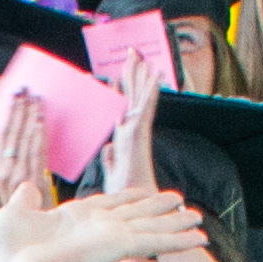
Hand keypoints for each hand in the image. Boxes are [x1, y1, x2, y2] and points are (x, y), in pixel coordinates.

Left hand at [0, 171, 205, 261]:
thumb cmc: (5, 255)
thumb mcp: (14, 216)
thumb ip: (26, 201)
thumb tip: (27, 188)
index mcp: (74, 221)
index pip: (109, 205)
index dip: (129, 198)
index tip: (143, 192)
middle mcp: (96, 230)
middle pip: (137, 215)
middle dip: (160, 209)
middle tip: (182, 203)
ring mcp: (109, 239)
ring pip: (152, 227)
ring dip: (177, 223)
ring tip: (199, 221)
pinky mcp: (119, 246)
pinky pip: (156, 240)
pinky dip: (179, 239)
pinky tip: (199, 237)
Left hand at [101, 41, 164, 198]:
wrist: (134, 209)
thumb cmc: (125, 196)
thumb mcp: (112, 173)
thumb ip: (111, 158)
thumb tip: (108, 147)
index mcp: (124, 140)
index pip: (122, 110)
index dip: (119, 92)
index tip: (114, 75)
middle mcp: (132, 134)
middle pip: (132, 98)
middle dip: (131, 75)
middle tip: (131, 53)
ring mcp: (137, 133)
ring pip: (140, 99)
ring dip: (141, 77)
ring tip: (143, 56)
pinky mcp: (140, 136)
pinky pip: (146, 109)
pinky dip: (151, 92)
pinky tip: (154, 75)